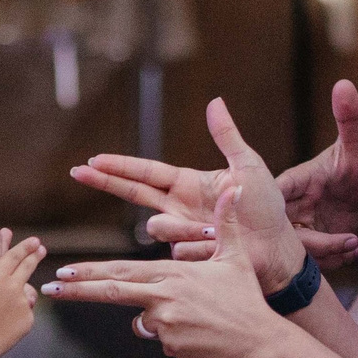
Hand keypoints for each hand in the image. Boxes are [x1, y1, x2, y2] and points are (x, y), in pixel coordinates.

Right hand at [0, 228, 43, 353]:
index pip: (14, 257)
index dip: (25, 247)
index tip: (34, 241)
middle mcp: (13, 288)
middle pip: (27, 268)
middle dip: (35, 256)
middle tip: (42, 249)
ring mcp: (22, 304)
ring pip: (29, 290)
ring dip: (27, 286)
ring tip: (20, 289)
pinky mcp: (27, 320)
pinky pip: (26, 311)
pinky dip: (21, 310)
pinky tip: (10, 316)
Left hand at [43, 184, 282, 357]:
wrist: (259, 341)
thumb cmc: (246, 298)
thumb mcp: (236, 256)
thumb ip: (226, 224)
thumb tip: (234, 188)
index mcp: (171, 274)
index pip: (120, 272)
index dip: (89, 272)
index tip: (64, 272)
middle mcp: (162, 298)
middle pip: (111, 293)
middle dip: (78, 292)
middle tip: (49, 291)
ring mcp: (165, 325)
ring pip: (143, 322)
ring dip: (157, 321)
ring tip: (194, 318)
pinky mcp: (171, 346)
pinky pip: (162, 341)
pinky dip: (175, 338)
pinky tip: (200, 335)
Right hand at [72, 102, 357, 279]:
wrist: (279, 247)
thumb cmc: (267, 207)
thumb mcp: (248, 166)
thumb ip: (227, 137)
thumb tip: (214, 102)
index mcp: (189, 183)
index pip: (146, 172)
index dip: (120, 166)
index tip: (94, 160)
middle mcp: (179, 207)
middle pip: (133, 193)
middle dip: (106, 182)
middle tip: (79, 172)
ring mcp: (181, 232)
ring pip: (158, 230)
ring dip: (184, 230)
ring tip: (213, 232)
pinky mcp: (188, 255)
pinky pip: (179, 252)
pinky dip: (199, 248)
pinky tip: (218, 248)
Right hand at [276, 79, 357, 243]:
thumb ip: (349, 118)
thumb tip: (345, 84)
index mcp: (292, 182)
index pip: (272, 195)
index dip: (277, 210)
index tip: (299, 219)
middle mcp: (287, 207)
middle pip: (284, 232)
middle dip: (317, 241)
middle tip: (348, 238)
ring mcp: (295, 229)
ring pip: (298, 251)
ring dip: (330, 252)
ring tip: (356, 243)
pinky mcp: (305, 247)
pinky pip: (310, 260)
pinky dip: (335, 259)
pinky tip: (356, 249)